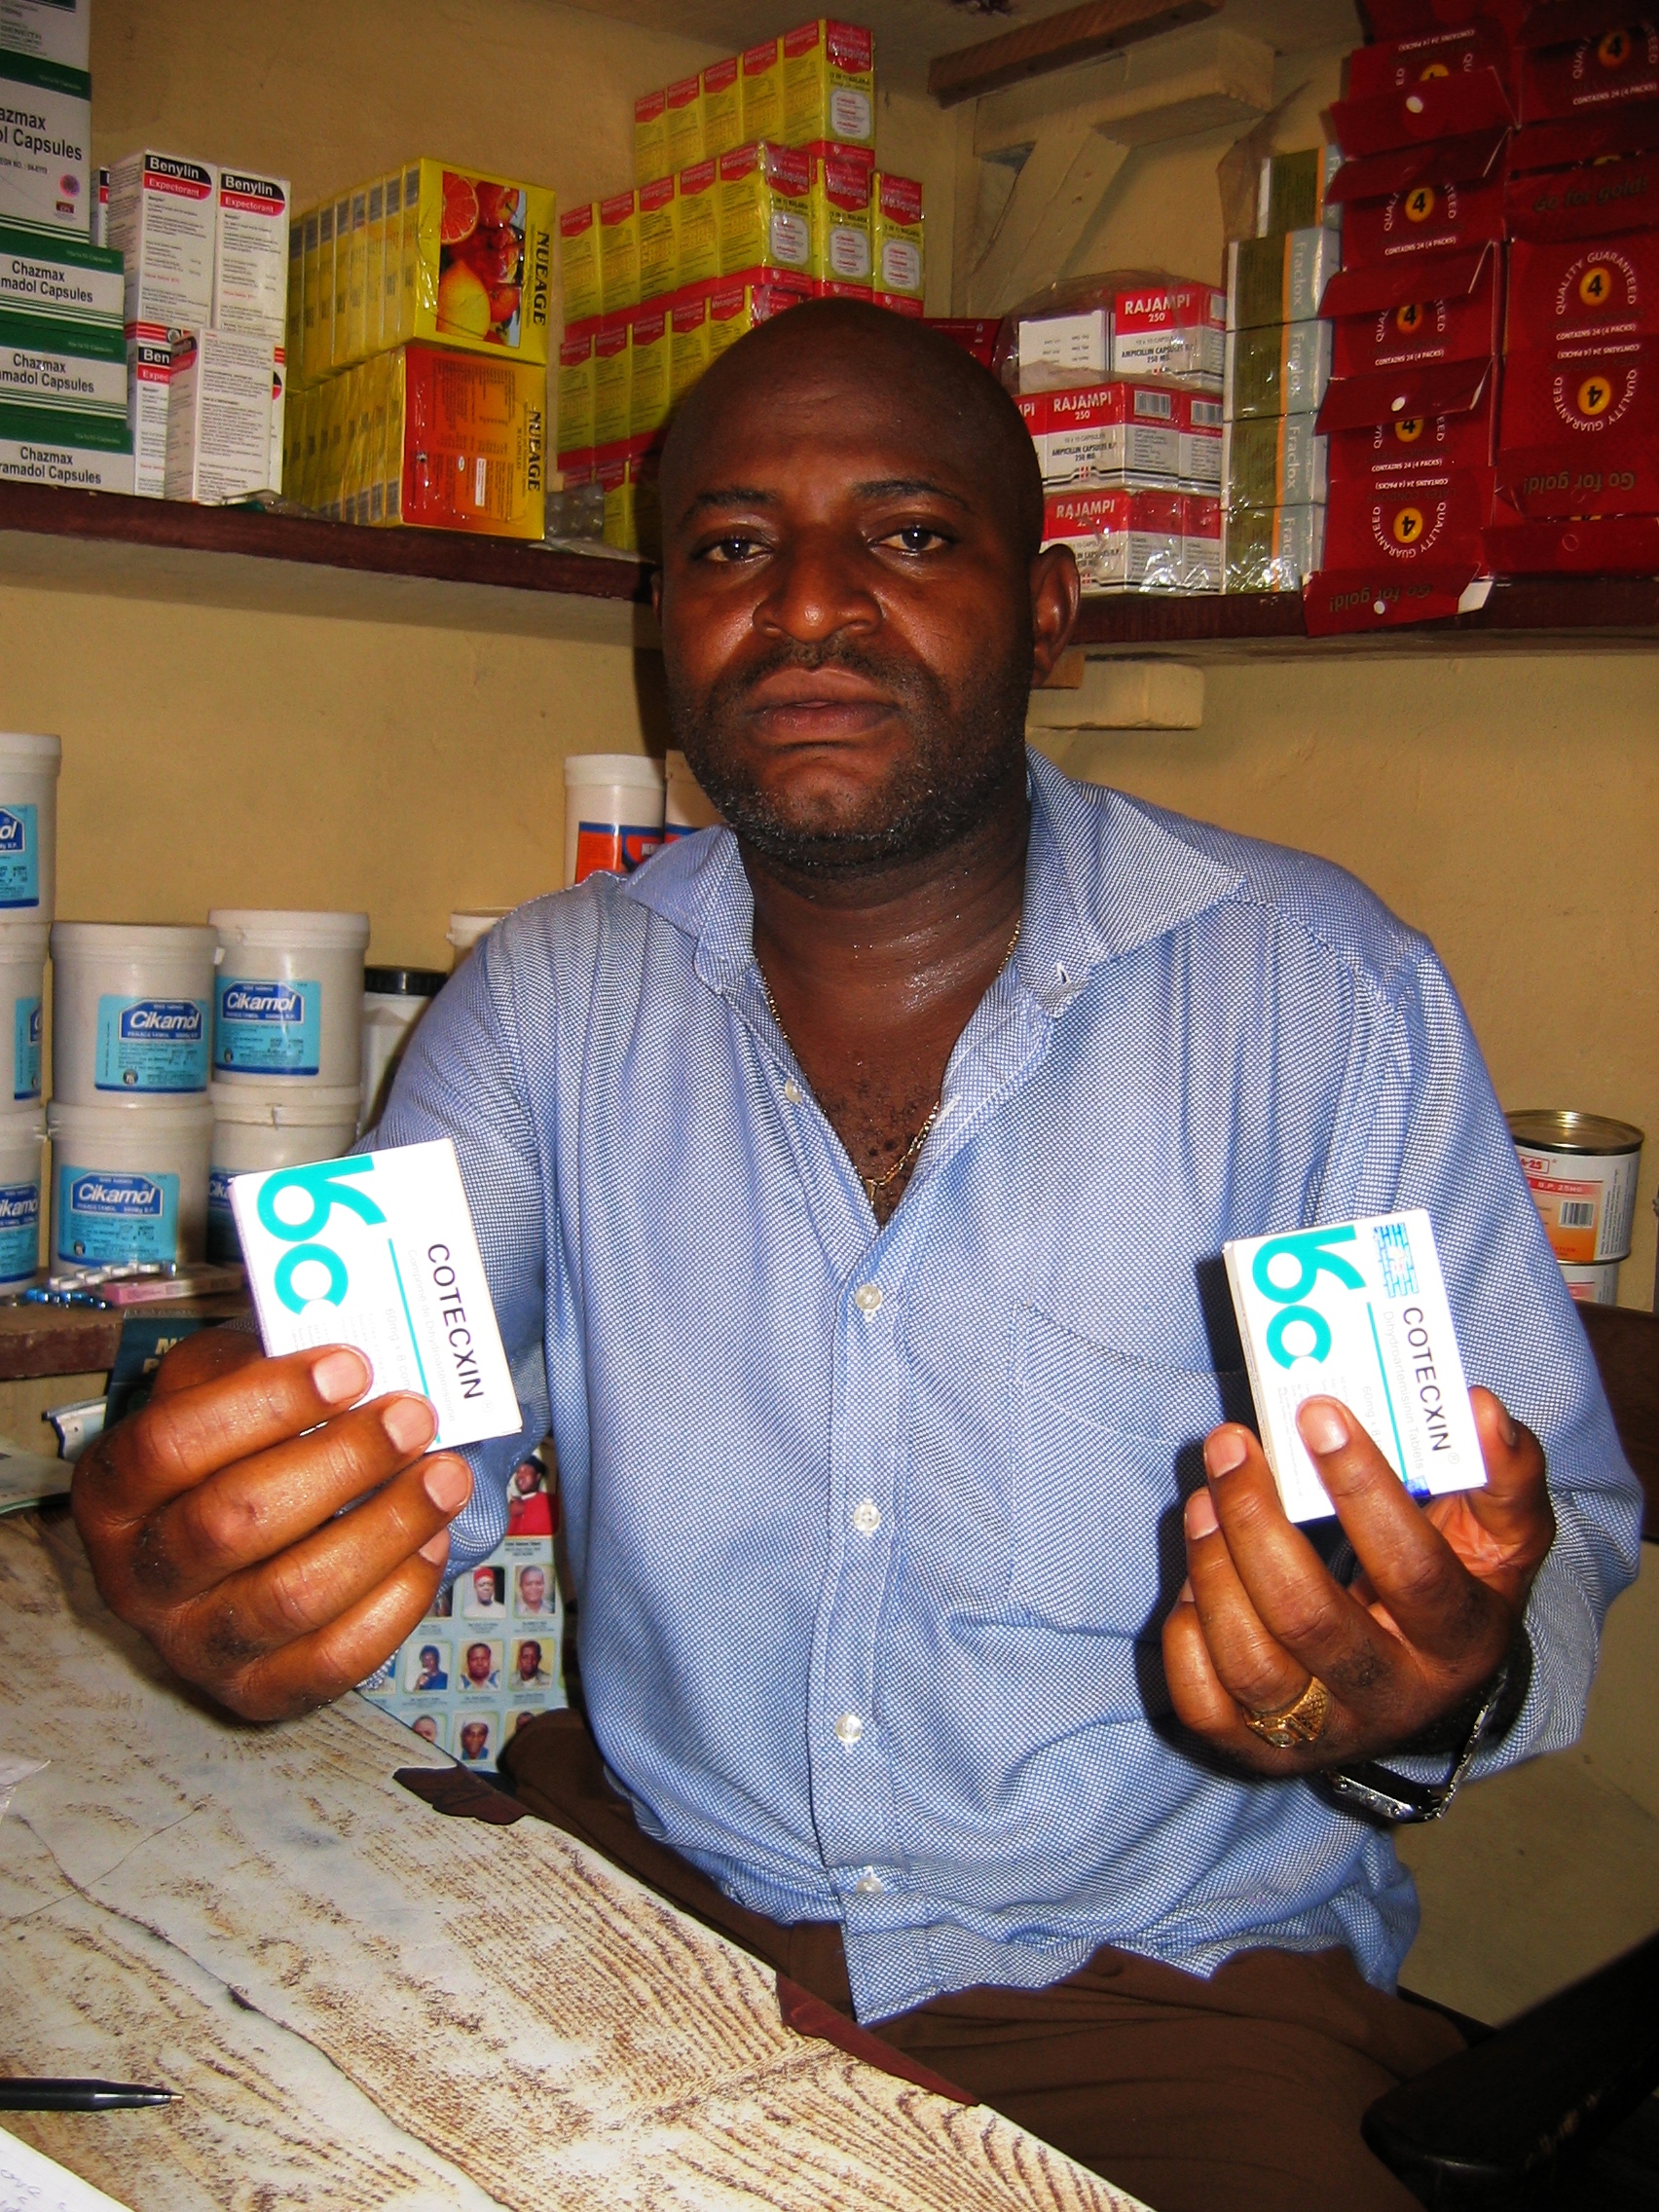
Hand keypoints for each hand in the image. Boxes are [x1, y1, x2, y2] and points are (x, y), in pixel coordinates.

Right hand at [71, 1328, 473, 1722]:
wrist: (236, 1542)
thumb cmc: (234, 1449)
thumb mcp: (219, 1388)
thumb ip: (257, 1357)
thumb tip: (337, 1334)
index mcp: (112, 1492)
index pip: (168, 1445)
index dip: (264, 1403)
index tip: (351, 1366)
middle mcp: (139, 1578)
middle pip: (234, 1522)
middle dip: (340, 1462)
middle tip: (414, 1415)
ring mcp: (195, 1646)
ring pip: (292, 1595)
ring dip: (384, 1527)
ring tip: (445, 1474)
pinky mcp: (258, 1693)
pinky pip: (334, 1659)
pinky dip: (396, 1597)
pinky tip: (431, 1540)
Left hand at [1162, 1388, 1552, 1773]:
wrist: (1428, 1693)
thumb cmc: (1457, 1592)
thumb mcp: (1503, 1541)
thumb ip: (1504, 1475)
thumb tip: (1482, 1410)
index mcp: (1457, 1643)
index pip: (1412, 1570)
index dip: (1363, 1490)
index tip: (1317, 1415)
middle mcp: (1391, 1698)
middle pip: (1310, 1618)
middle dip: (1257, 1521)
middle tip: (1231, 1445)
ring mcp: (1323, 1733)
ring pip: (1251, 1663)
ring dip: (1213, 1568)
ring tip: (1204, 1498)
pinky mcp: (1262, 1752)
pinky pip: (1206, 1706)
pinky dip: (1188, 1636)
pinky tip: (1197, 1578)